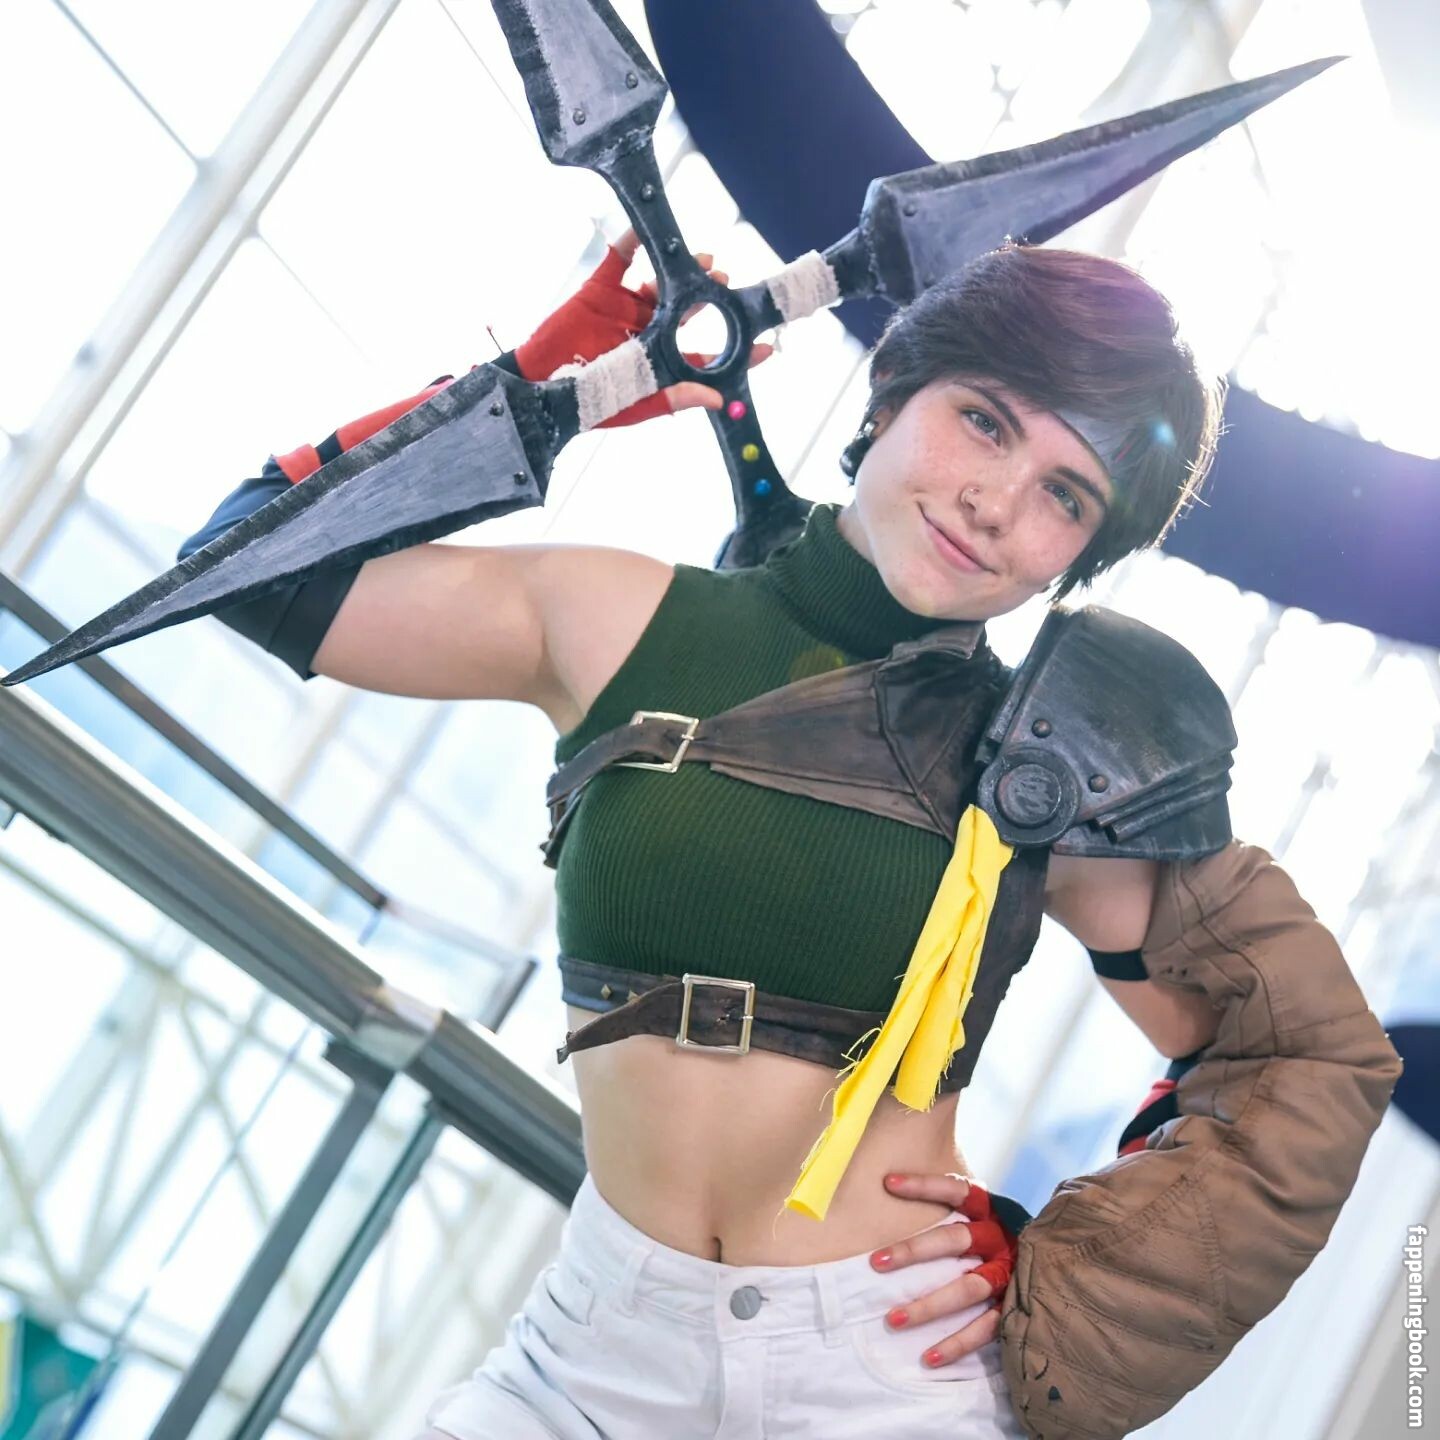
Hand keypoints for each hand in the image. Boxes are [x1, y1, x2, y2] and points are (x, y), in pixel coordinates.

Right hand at [513, 227, 772, 426]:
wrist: (541, 385)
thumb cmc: (590, 401)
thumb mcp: (638, 403)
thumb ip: (676, 398)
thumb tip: (718, 399)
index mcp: (658, 361)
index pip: (703, 355)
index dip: (732, 352)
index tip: (764, 347)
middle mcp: (646, 332)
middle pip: (684, 310)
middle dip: (707, 297)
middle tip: (726, 283)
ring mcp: (623, 309)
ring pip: (658, 282)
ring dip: (679, 270)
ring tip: (704, 261)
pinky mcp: (599, 289)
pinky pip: (618, 260)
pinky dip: (631, 243)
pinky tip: (645, 231)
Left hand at [869, 1172, 1023, 1369]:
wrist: (1064, 1267)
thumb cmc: (1004, 1240)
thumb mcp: (987, 1217)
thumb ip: (954, 1211)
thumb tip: (894, 1190)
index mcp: (992, 1212)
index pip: (958, 1191)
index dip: (924, 1185)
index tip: (888, 1183)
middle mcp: (1002, 1240)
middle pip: (956, 1239)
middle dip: (915, 1251)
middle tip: (877, 1262)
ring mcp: (1011, 1275)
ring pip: (968, 1289)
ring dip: (929, 1306)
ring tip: (892, 1319)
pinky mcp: (1017, 1308)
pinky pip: (985, 1329)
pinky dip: (956, 1345)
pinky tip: (929, 1358)